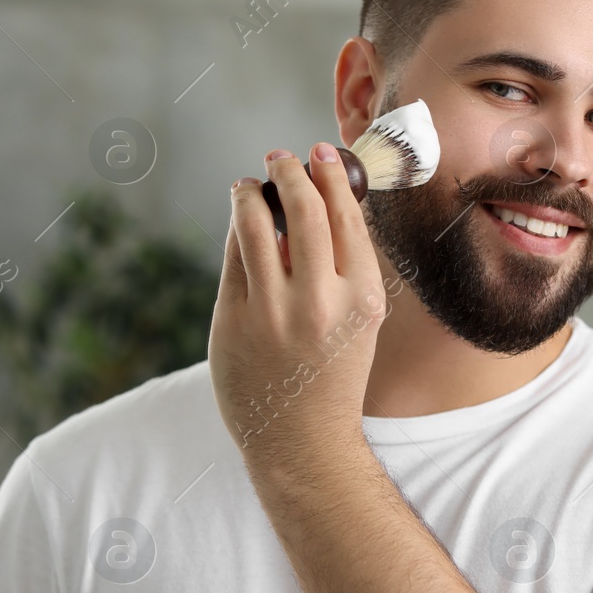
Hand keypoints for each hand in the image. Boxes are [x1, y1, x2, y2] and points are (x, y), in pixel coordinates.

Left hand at [209, 143, 386, 466]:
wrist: (302, 440)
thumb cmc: (333, 371)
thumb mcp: (361, 319)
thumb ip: (345, 264)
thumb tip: (319, 196)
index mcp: (361, 297)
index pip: (345, 214)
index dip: (329, 174)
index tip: (318, 152)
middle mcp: (318, 301)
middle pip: (302, 209)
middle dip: (289, 172)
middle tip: (280, 159)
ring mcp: (270, 312)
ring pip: (255, 224)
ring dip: (251, 193)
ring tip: (248, 186)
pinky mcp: (231, 322)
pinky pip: (233, 258)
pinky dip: (237, 231)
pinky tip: (240, 223)